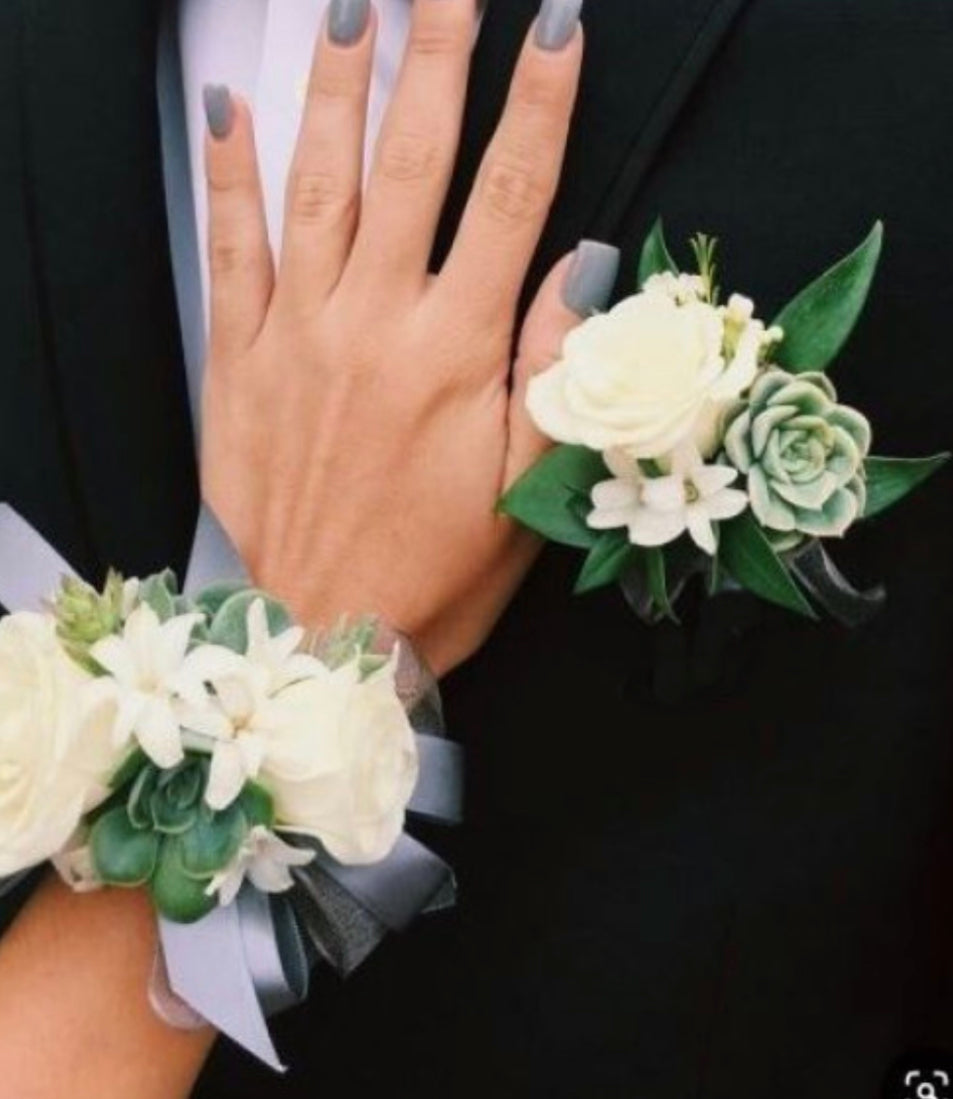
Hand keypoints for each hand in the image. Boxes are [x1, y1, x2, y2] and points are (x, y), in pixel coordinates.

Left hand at [201, 0, 618, 674]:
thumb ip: (557, 367)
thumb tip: (582, 264)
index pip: (510, 199)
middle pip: (412, 165)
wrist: (324, 635)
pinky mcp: (241, 364)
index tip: (558, 29)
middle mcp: (374, 326)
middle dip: (436, 60)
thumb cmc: (437, 574)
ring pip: (319, 187)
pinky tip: (232, 116)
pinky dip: (230, 179)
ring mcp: (298, 338)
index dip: (540, 106)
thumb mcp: (529, 488)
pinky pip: (231, 252)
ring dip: (337, 91)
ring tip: (349, 14)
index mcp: (455, 354)